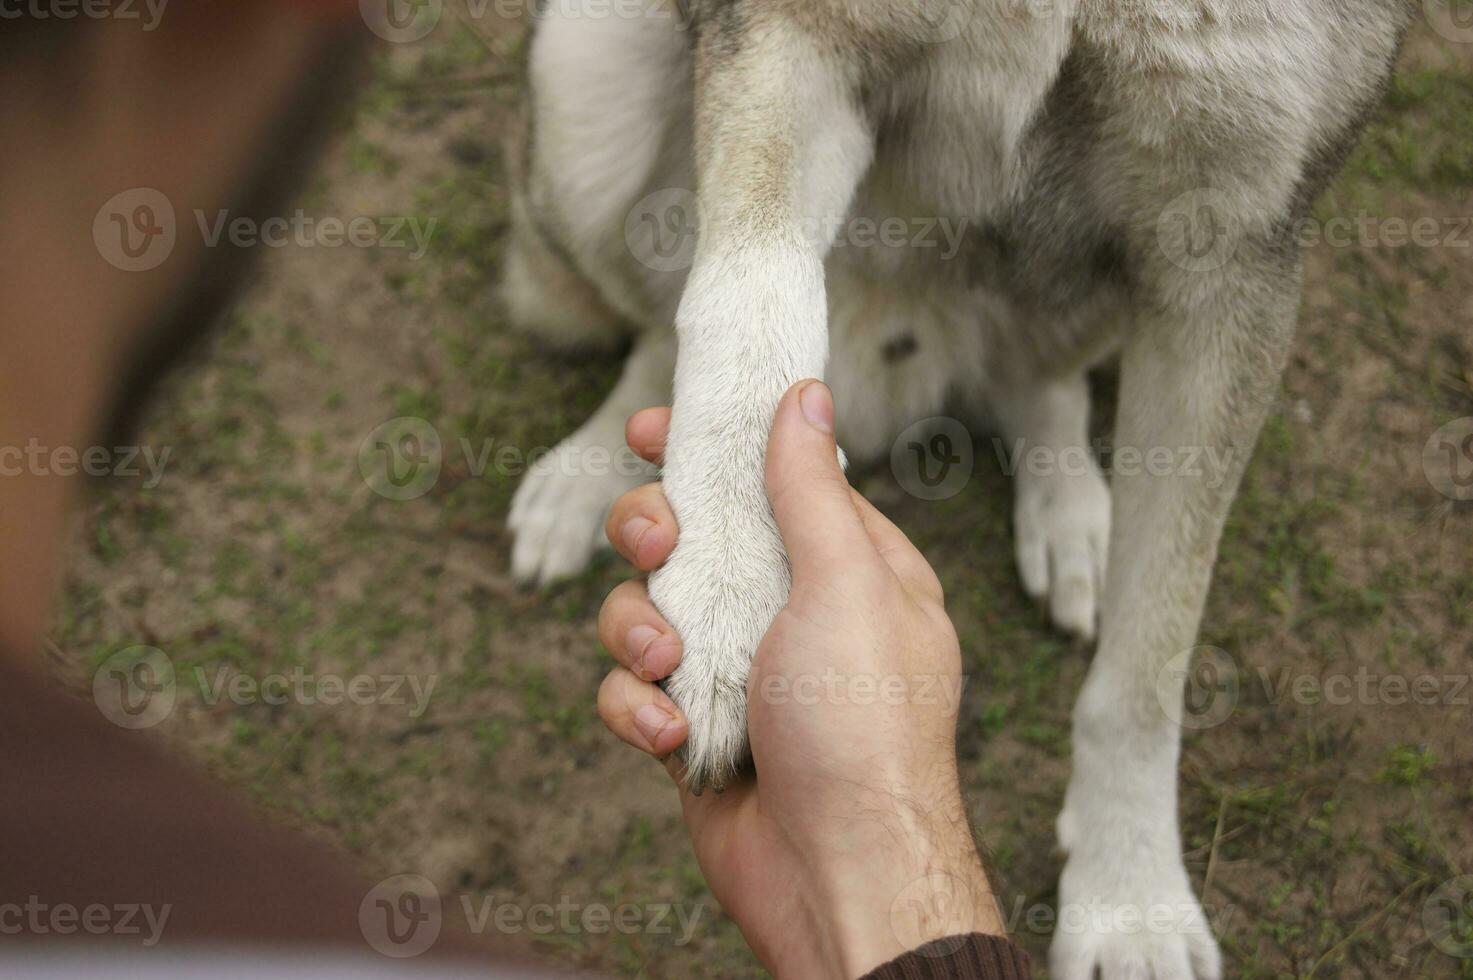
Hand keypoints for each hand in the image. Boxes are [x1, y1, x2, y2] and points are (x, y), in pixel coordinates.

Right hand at [595, 380, 1005, 978]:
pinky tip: (667, 733)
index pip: (771, 478)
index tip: (652, 428)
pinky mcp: (692, 727)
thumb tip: (806, 396)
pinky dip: (635, 706)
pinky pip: (632, 689)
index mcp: (845, 565)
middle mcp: (787, 610)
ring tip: (665, 662)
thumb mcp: (848, 585)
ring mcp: (735, 669)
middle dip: (654, 531)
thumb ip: (813, 489)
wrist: (838, 874)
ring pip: (645, 607)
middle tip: (657, 541)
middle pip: (690, 533)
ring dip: (637, 627)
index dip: (710, 448)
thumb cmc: (865, 727)